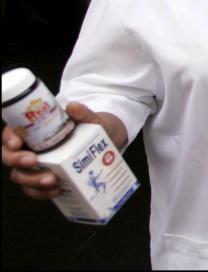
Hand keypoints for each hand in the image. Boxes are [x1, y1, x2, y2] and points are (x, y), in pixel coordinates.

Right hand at [2, 102, 127, 199]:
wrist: (105, 141)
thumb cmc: (89, 127)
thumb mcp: (88, 118)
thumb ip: (81, 113)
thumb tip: (73, 107)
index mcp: (33, 130)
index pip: (11, 133)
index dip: (9, 138)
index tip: (17, 143)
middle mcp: (29, 148)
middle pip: (9, 157)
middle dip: (17, 161)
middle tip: (33, 162)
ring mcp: (35, 166)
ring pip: (20, 175)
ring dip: (32, 180)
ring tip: (51, 180)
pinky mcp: (43, 179)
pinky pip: (35, 190)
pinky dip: (42, 192)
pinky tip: (56, 190)